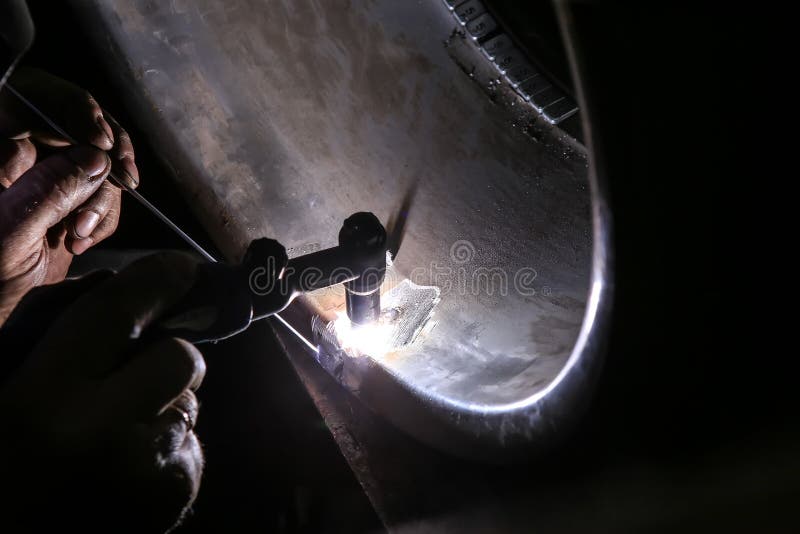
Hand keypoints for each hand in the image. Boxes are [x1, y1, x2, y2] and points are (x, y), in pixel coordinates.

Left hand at [0, 68, 138, 322]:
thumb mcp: (10, 233)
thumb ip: (48, 190)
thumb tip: (94, 157)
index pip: (35, 100)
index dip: (75, 114)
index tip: (100, 142)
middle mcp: (20, 155)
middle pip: (79, 128)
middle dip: (101, 163)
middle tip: (119, 179)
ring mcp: (46, 178)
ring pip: (98, 164)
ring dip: (102, 200)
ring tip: (81, 233)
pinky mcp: (68, 201)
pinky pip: (103, 193)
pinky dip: (105, 217)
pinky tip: (82, 239)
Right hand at [0, 252, 204, 532]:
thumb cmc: (2, 462)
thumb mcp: (2, 384)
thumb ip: (48, 331)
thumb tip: (116, 288)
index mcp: (41, 401)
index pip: (115, 314)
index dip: (155, 280)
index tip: (180, 267)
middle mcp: (102, 434)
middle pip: (180, 357)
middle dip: (166, 354)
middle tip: (135, 372)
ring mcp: (146, 470)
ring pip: (190, 401)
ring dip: (163, 404)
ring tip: (117, 434)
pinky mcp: (175, 498)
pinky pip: (191, 443)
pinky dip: (168, 445)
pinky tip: (128, 468)